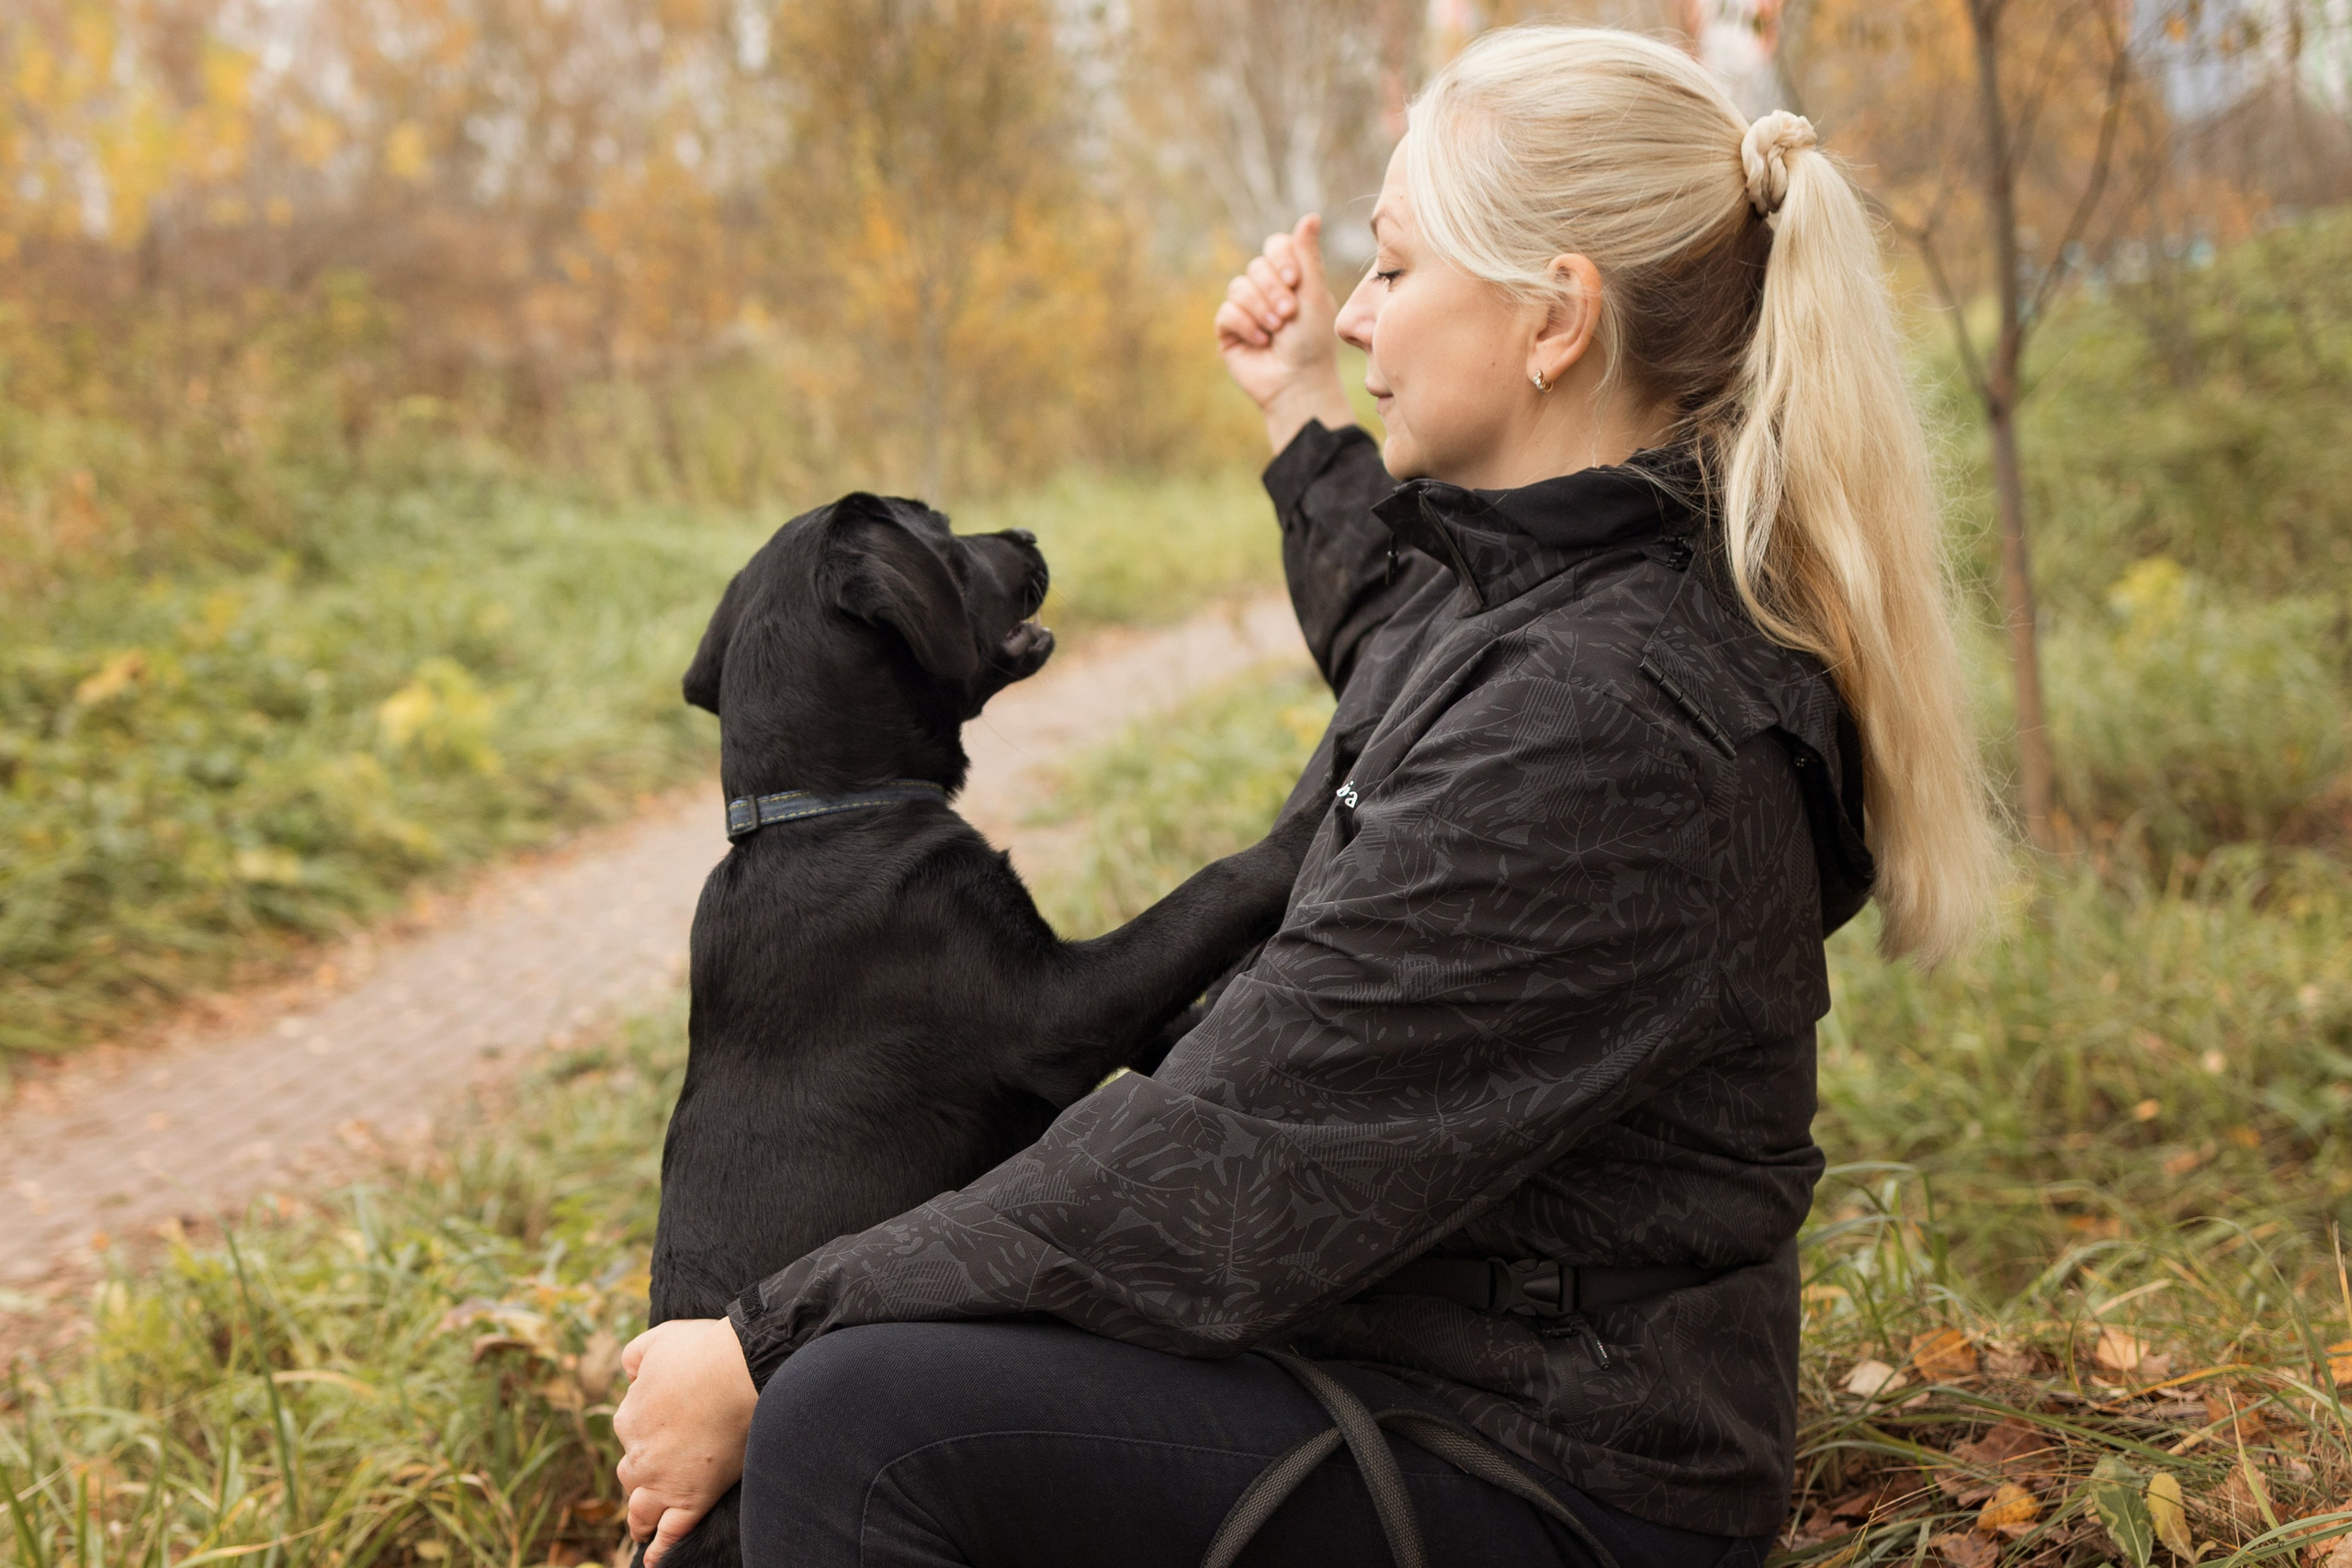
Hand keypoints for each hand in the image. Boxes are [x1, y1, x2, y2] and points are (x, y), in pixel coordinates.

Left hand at [613, 1318, 759, 1565]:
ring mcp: (663, 1482)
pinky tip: (655, 1558)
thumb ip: (634, 1356)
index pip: (630, 1430)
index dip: (650, 1427)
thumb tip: (628, 1375)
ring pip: (641, 1509)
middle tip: (662, 1470)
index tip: (670, 1423)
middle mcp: (638, 1455)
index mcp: (628, 1418)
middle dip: (643, 1473)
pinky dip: (660, 1549)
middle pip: (631, 1473)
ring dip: (641, 1517)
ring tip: (644, 1526)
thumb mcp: (658, 1339)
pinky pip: (669, 1533)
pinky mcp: (691, 1500)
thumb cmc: (704, 1351)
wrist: (742, 1370)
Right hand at [1214, 214, 1354, 452]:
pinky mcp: (1229, 329)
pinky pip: (1227, 312)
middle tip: (1288, 314)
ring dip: (1260, 310)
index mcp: (1290, 276)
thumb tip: (1311, 214)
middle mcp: (1267, 289)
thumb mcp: (1313, 294)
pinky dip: (1246, 326)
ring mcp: (1246, 308)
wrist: (1297, 382)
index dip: (1281, 259)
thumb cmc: (1313, 341)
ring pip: (1239, 288)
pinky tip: (1260, 342)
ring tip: (1276, 331)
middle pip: (1256, 266)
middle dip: (1273, 291)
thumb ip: (1308, 255)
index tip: (1295, 280)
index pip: (1275, 245)